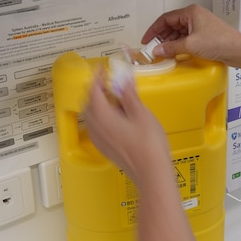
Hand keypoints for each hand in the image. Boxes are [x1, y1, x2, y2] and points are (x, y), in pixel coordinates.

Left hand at [82, 69, 171, 187]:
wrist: (151, 173)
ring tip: (114, 96)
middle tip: (109, 80)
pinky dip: (102, 116)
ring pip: (92, 115)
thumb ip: (128, 94)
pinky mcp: (105, 147)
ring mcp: (99, 139)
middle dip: (96, 89)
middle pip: (88, 102)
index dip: (97, 76)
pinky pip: (97, 126)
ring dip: (99, 103)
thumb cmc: (148, 146)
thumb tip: (123, 78)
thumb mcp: (141, 113)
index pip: (93, 90)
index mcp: (102, 116)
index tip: (103, 68)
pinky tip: (116, 116)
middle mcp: (96, 128)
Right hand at [141, 4, 240, 65]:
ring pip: (179, 32)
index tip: (146, 40)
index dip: (153, 29)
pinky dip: (179, 44)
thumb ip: (171, 47)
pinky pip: (187, 37)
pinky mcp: (205, 35)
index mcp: (190, 12)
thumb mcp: (190, 45)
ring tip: (162, 52)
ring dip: (170, 41)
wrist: (238, 50)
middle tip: (153, 48)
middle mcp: (194, 16)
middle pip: (171, 25)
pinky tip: (174, 52)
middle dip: (161, 36)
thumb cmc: (218, 42)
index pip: (165, 18)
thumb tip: (157, 50)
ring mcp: (200, 25)